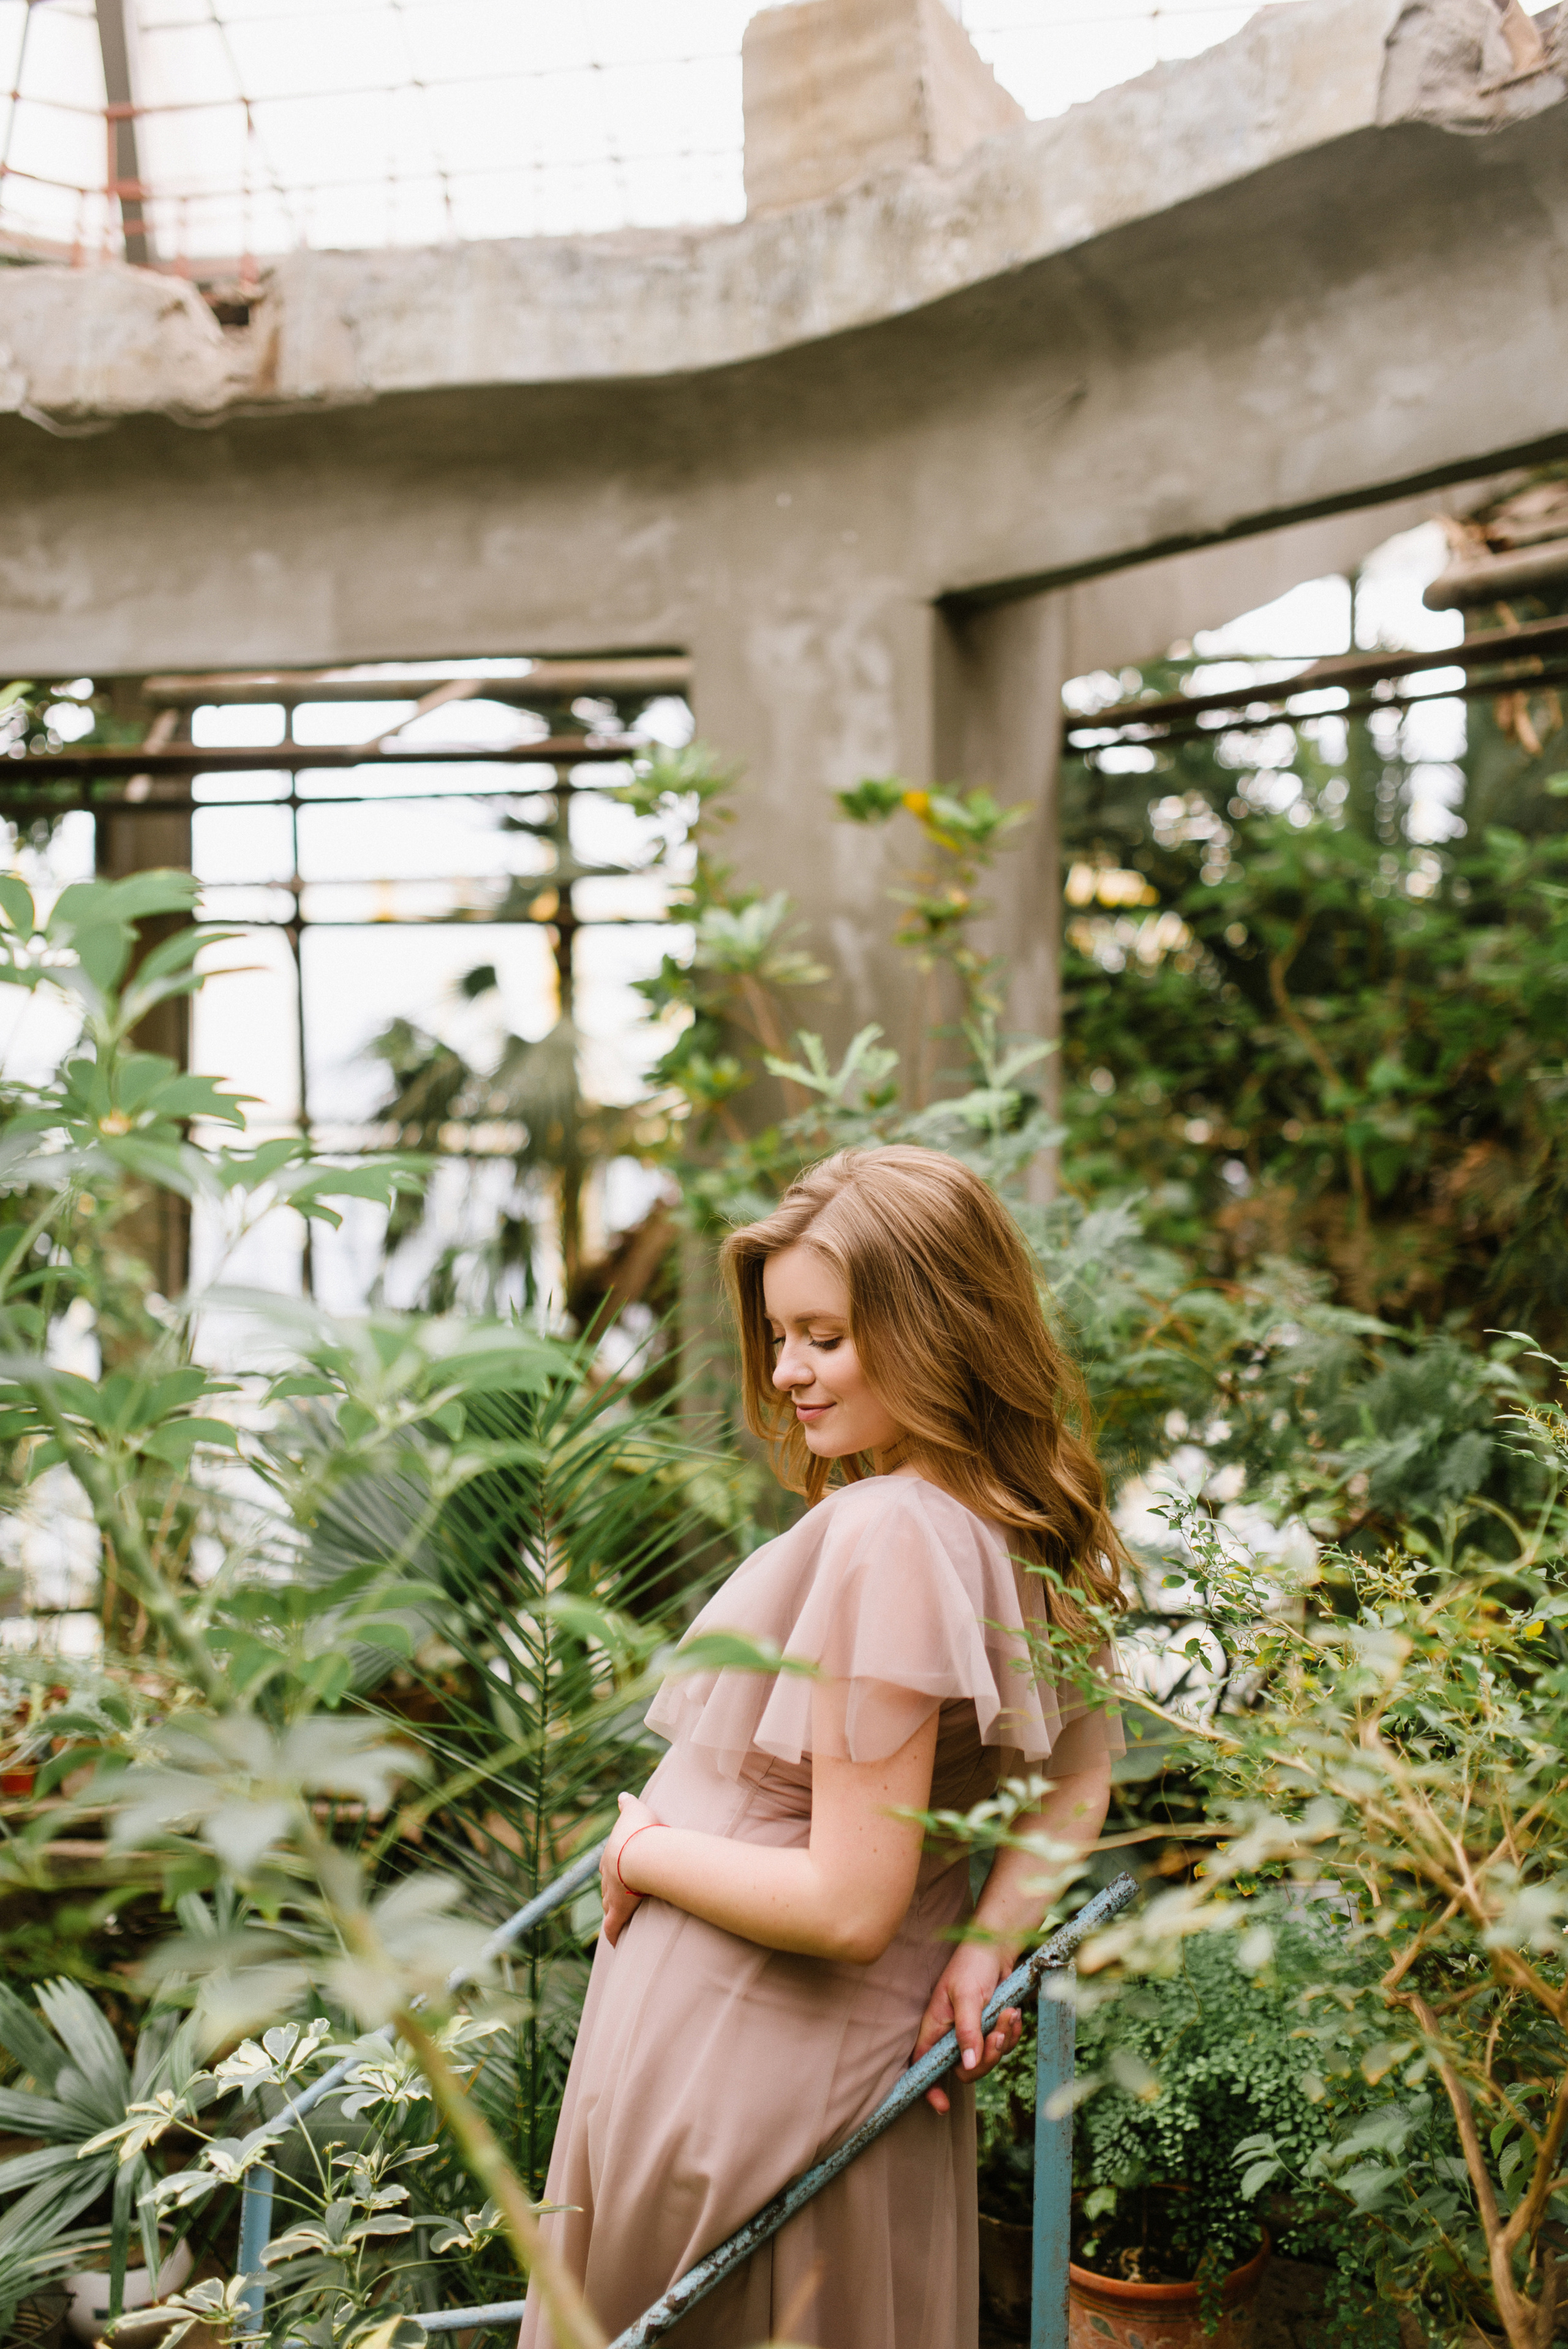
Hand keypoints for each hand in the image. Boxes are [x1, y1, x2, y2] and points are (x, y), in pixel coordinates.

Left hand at [600, 1791, 657, 1948]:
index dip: (614, 1867)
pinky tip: (614, 1942)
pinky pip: (613, 1927)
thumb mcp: (635, 1810)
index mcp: (611, 1854)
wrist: (640, 1854)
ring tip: (617, 1915)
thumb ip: (628, 1804)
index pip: (609, 1863)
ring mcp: (612, 1895)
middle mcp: (607, 1875)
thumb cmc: (641, 1831)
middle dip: (612, 1889)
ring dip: (612, 1909)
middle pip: (607, 1885)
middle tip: (619, 1893)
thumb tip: (622, 1796)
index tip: (619, 1870)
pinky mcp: (619, 1911)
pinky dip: (613, 1934)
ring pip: (608, 1904)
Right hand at [912, 1940, 1022, 2114]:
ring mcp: (973, 2031)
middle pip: (965, 2068)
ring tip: (1009, 2015)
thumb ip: (967, 2031)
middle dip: (986, 2057)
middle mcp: (952, 2033)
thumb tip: (967, 2065)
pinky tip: (1015, 2014)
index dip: (930, 2087)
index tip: (943, 2105)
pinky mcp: (991, 2026)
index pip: (924, 2064)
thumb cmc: (973, 1965)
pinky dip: (1012, 2033)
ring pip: (987, 2058)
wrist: (997, 1946)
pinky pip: (1003, 2045)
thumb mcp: (967, 1997)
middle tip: (998, 2034)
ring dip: (1003, 2040)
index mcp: (936, 2026)